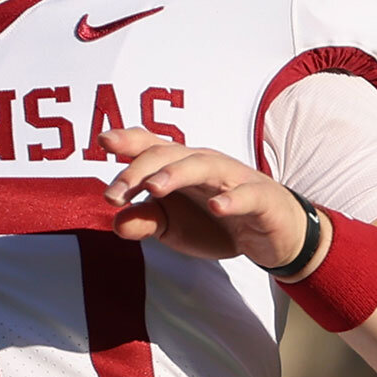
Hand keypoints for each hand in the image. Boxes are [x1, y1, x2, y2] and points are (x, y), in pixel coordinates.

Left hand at [98, 127, 318, 270]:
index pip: (151, 146)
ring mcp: (234, 178)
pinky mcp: (261, 198)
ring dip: (176, 175)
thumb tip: (116, 223)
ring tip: (155, 187)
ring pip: (202, 166)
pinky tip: (217, 207)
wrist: (274, 236)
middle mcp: (204, 164)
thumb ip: (146, 221)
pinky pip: (246, 195)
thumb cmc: (217, 223)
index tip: (102, 142)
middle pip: (168, 155)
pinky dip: (232, 199)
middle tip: (113, 195)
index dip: (128, 140)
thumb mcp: (174, 227)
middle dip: (138, 171)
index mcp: (180, 166)